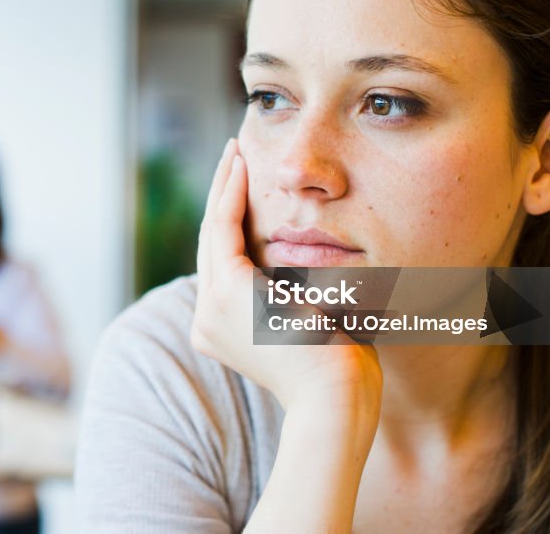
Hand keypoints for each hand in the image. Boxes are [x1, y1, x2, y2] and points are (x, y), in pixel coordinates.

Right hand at [190, 139, 382, 420]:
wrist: (337, 399)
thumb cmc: (341, 370)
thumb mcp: (314, 322)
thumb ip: (304, 292)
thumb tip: (319, 262)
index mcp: (225, 330)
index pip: (227, 264)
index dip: (234, 221)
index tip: (247, 188)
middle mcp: (208, 319)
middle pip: (213, 243)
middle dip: (223, 195)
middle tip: (234, 156)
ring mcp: (212, 307)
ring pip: (213, 230)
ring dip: (224, 185)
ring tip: (235, 151)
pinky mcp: (226, 291)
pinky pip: (223, 228)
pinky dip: (231, 193)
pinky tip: (242, 166)